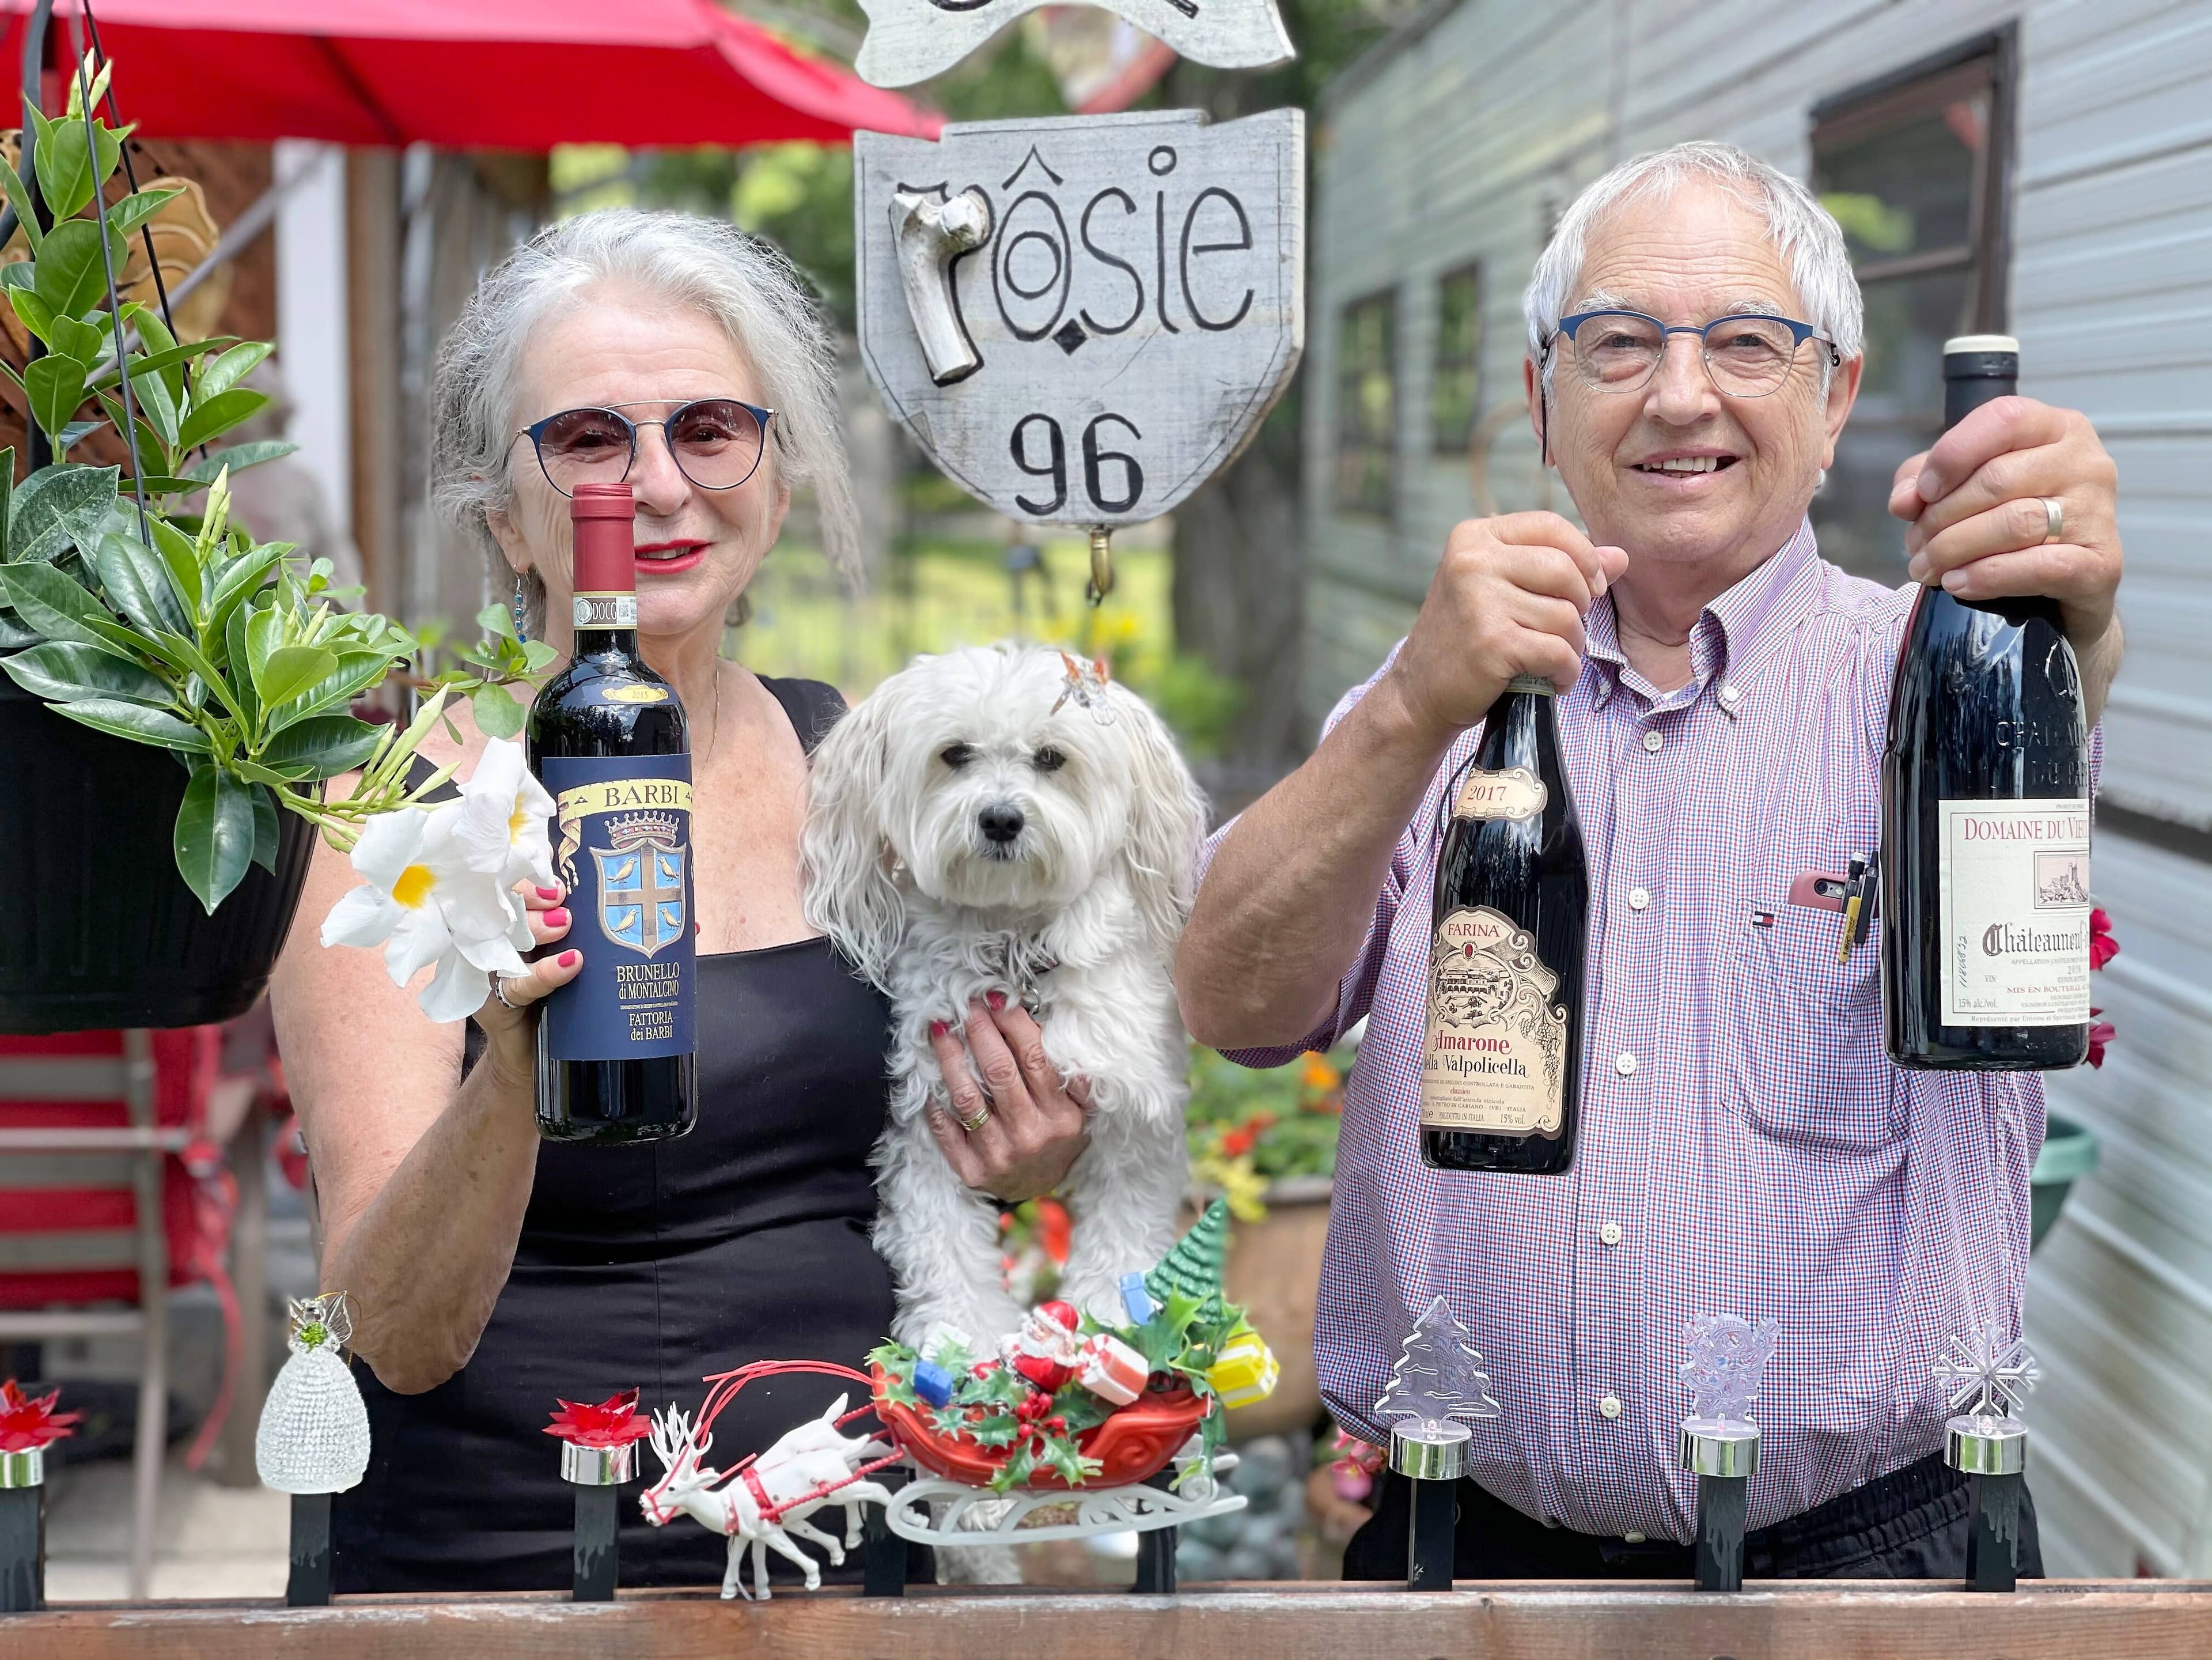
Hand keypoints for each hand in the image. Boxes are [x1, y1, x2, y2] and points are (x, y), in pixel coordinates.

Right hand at [474, 882, 581, 1083]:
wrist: (534, 1054)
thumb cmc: (550, 994)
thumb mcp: (556, 951)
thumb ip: (562, 923)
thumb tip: (595, 890)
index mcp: (500, 926)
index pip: (502, 889)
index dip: (524, 878)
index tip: (554, 876)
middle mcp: (485, 945)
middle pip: (497, 909)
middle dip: (528, 897)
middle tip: (559, 898)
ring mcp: (485, 975)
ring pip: (502, 941)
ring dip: (534, 927)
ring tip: (564, 923)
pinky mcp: (494, 1006)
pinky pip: (517, 985)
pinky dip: (545, 972)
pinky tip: (571, 963)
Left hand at [925, 995, 1091, 1202]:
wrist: (1039, 1187)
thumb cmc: (1056, 1136)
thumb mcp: (1080, 1110)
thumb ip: (1074, 1077)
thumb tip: (1059, 1036)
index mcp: (1060, 1116)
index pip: (1034, 1059)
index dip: (1013, 1023)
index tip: (997, 998)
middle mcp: (1029, 1136)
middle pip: (998, 1072)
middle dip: (979, 1031)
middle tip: (965, 1005)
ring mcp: (997, 1155)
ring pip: (967, 1097)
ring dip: (950, 1057)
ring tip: (940, 1029)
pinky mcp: (970, 1170)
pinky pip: (945, 1129)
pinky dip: (934, 1100)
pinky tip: (927, 1073)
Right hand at [1382, 512, 1627, 746]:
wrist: (1420, 692)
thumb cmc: (1467, 637)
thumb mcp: (1504, 589)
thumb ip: (1559, 567)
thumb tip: (1621, 557)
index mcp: (1474, 537)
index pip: (1551, 526)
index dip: (1584, 556)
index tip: (1591, 587)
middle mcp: (1472, 562)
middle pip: (1565, 570)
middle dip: (1581, 605)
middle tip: (1566, 631)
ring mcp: (1479, 601)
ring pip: (1566, 615)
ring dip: (1573, 645)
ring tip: (1554, 659)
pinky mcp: (1491, 643)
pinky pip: (1558, 651)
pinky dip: (1565, 672)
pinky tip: (1552, 680)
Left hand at [1889, 395, 2121, 648]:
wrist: (2064, 590)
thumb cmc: (2010, 526)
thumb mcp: (1963, 488)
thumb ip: (1925, 480)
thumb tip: (1904, 500)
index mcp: (2056, 429)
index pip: (2003, 418)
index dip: (1952, 454)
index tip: (1922, 493)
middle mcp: (2085, 463)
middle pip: (1997, 479)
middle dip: (1940, 517)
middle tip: (1916, 545)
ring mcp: (2098, 512)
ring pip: (2014, 522)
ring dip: (1954, 549)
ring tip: (1926, 568)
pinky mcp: (2102, 563)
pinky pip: (2039, 566)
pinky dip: (1989, 576)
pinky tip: (1958, 584)